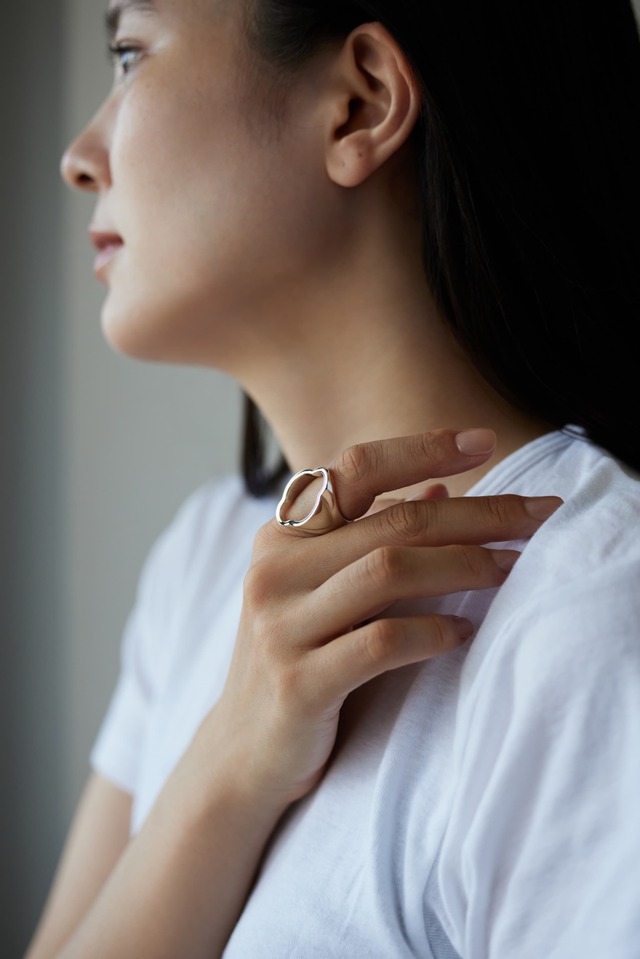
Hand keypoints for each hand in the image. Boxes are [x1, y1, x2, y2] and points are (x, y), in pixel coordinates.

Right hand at [208, 428, 561, 811]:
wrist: (241, 752)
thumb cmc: (296, 658)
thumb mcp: (322, 588)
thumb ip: (370, 536)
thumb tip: (437, 489)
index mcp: (280, 536)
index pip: (353, 468)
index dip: (421, 448)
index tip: (485, 441)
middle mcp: (274, 570)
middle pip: (391, 521)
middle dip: (478, 514)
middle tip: (539, 514)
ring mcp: (281, 626)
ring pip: (389, 571)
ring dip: (465, 565)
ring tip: (512, 568)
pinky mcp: (298, 683)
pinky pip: (381, 644)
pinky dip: (433, 632)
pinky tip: (465, 633)